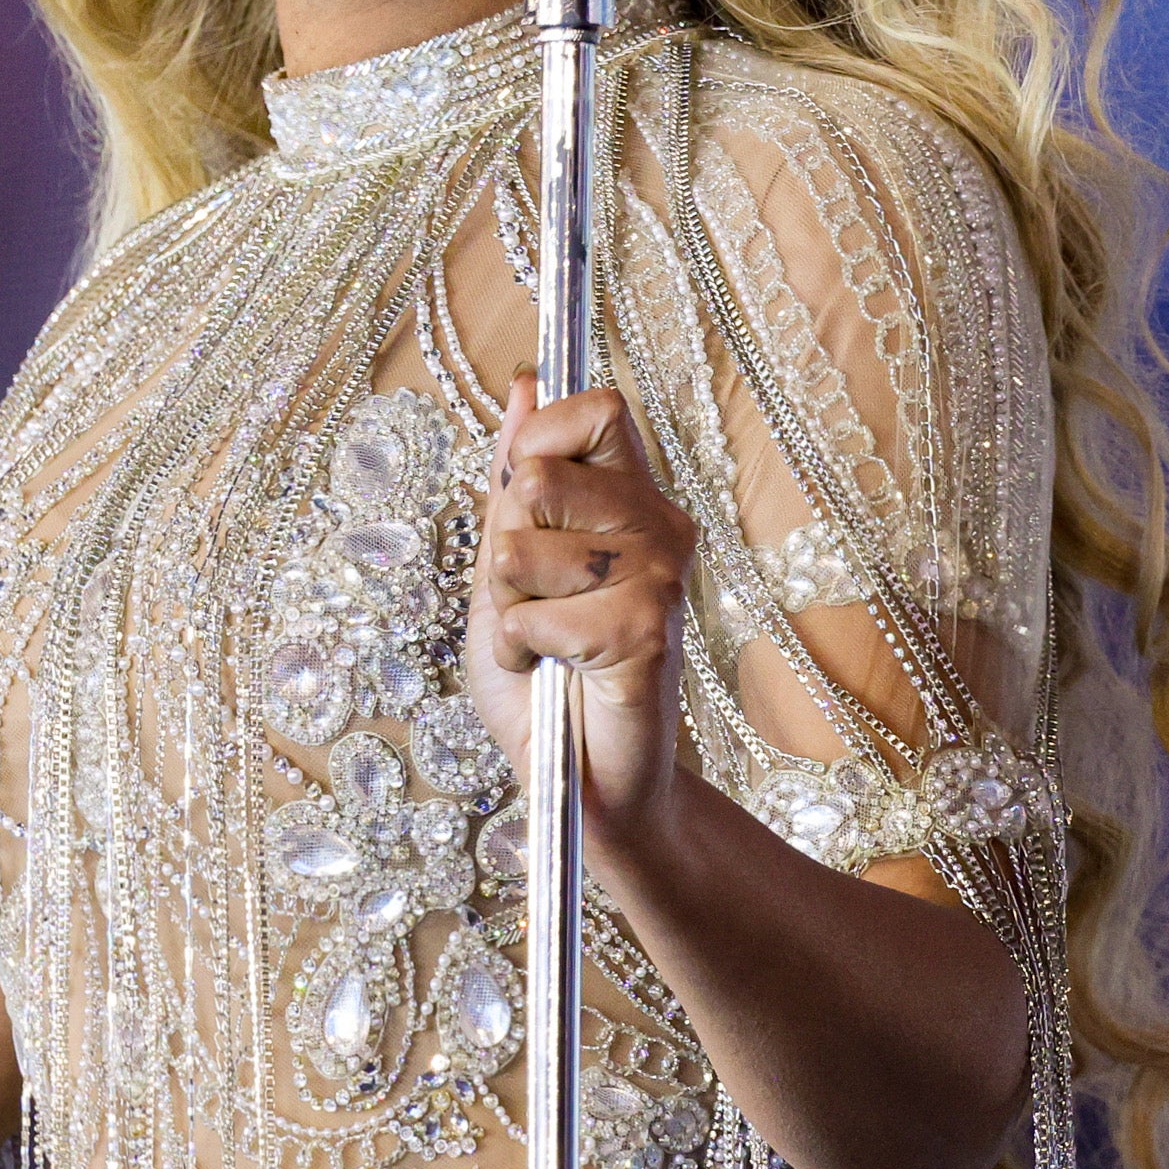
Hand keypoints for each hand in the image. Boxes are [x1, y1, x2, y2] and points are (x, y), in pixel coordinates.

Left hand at [462, 371, 698, 841]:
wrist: (583, 784)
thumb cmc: (545, 678)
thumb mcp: (508, 566)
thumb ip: (513, 480)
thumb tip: (523, 384)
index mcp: (635, 501)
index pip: (598, 408)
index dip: (540, 440)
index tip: (525, 502)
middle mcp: (662, 529)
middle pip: (540, 477)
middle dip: (507, 548)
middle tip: (539, 599)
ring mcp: (660, 579)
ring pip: (521, 550)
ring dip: (509, 610)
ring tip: (546, 643)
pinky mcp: (645, 633)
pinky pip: (532, 618)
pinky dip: (519, 654)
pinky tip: (554, 674)